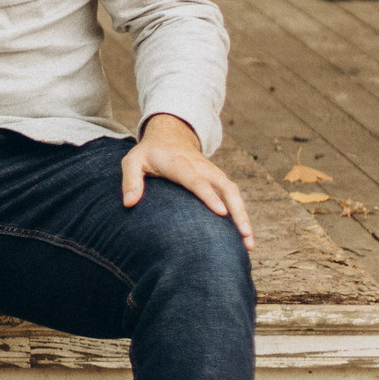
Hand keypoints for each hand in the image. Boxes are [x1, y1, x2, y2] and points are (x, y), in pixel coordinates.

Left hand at [121, 114, 253, 250]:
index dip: (209, 196)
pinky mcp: (218, 180)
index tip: (221, 213)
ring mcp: (213, 174)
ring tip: (249, 244)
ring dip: (243, 216)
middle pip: (225, 188)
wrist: (170, 136)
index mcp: (181, 164)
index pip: (197, 181)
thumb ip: (130, 180)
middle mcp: (202, 168)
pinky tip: (244, 236)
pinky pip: (233, 196)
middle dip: (237, 211)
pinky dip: (241, 214)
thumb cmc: (149, 153)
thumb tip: (129, 203)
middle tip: (244, 236)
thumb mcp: (133, 161)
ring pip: (234, 193)